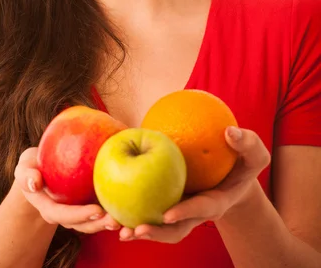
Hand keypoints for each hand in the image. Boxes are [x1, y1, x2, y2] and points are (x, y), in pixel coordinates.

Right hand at [13, 147, 120, 233]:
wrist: (41, 170)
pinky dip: (113, 210)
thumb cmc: (33, 166)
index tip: (97, 211)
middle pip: (82, 225)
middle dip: (98, 225)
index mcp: (49, 208)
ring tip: (124, 219)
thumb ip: (26, 174)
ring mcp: (77, 212)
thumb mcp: (24, 166)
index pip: (64, 215)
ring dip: (108, 223)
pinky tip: (128, 203)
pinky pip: (100, 210)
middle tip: (116, 219)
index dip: (80, 215)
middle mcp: (64, 215)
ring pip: (93, 223)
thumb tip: (34, 183)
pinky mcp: (88, 204)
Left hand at [118, 127, 270, 242]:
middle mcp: (196, 212)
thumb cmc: (242, 161)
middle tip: (133, 231)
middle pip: (175, 230)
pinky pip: (150, 210)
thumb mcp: (254, 153)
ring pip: (159, 227)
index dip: (185, 212)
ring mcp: (182, 211)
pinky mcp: (169, 204)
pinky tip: (111, 206)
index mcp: (216, 202)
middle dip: (155, 233)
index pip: (201, 209)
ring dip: (137, 229)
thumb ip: (247, 143)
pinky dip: (132, 211)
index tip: (168, 214)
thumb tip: (229, 131)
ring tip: (113, 226)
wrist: (233, 174)